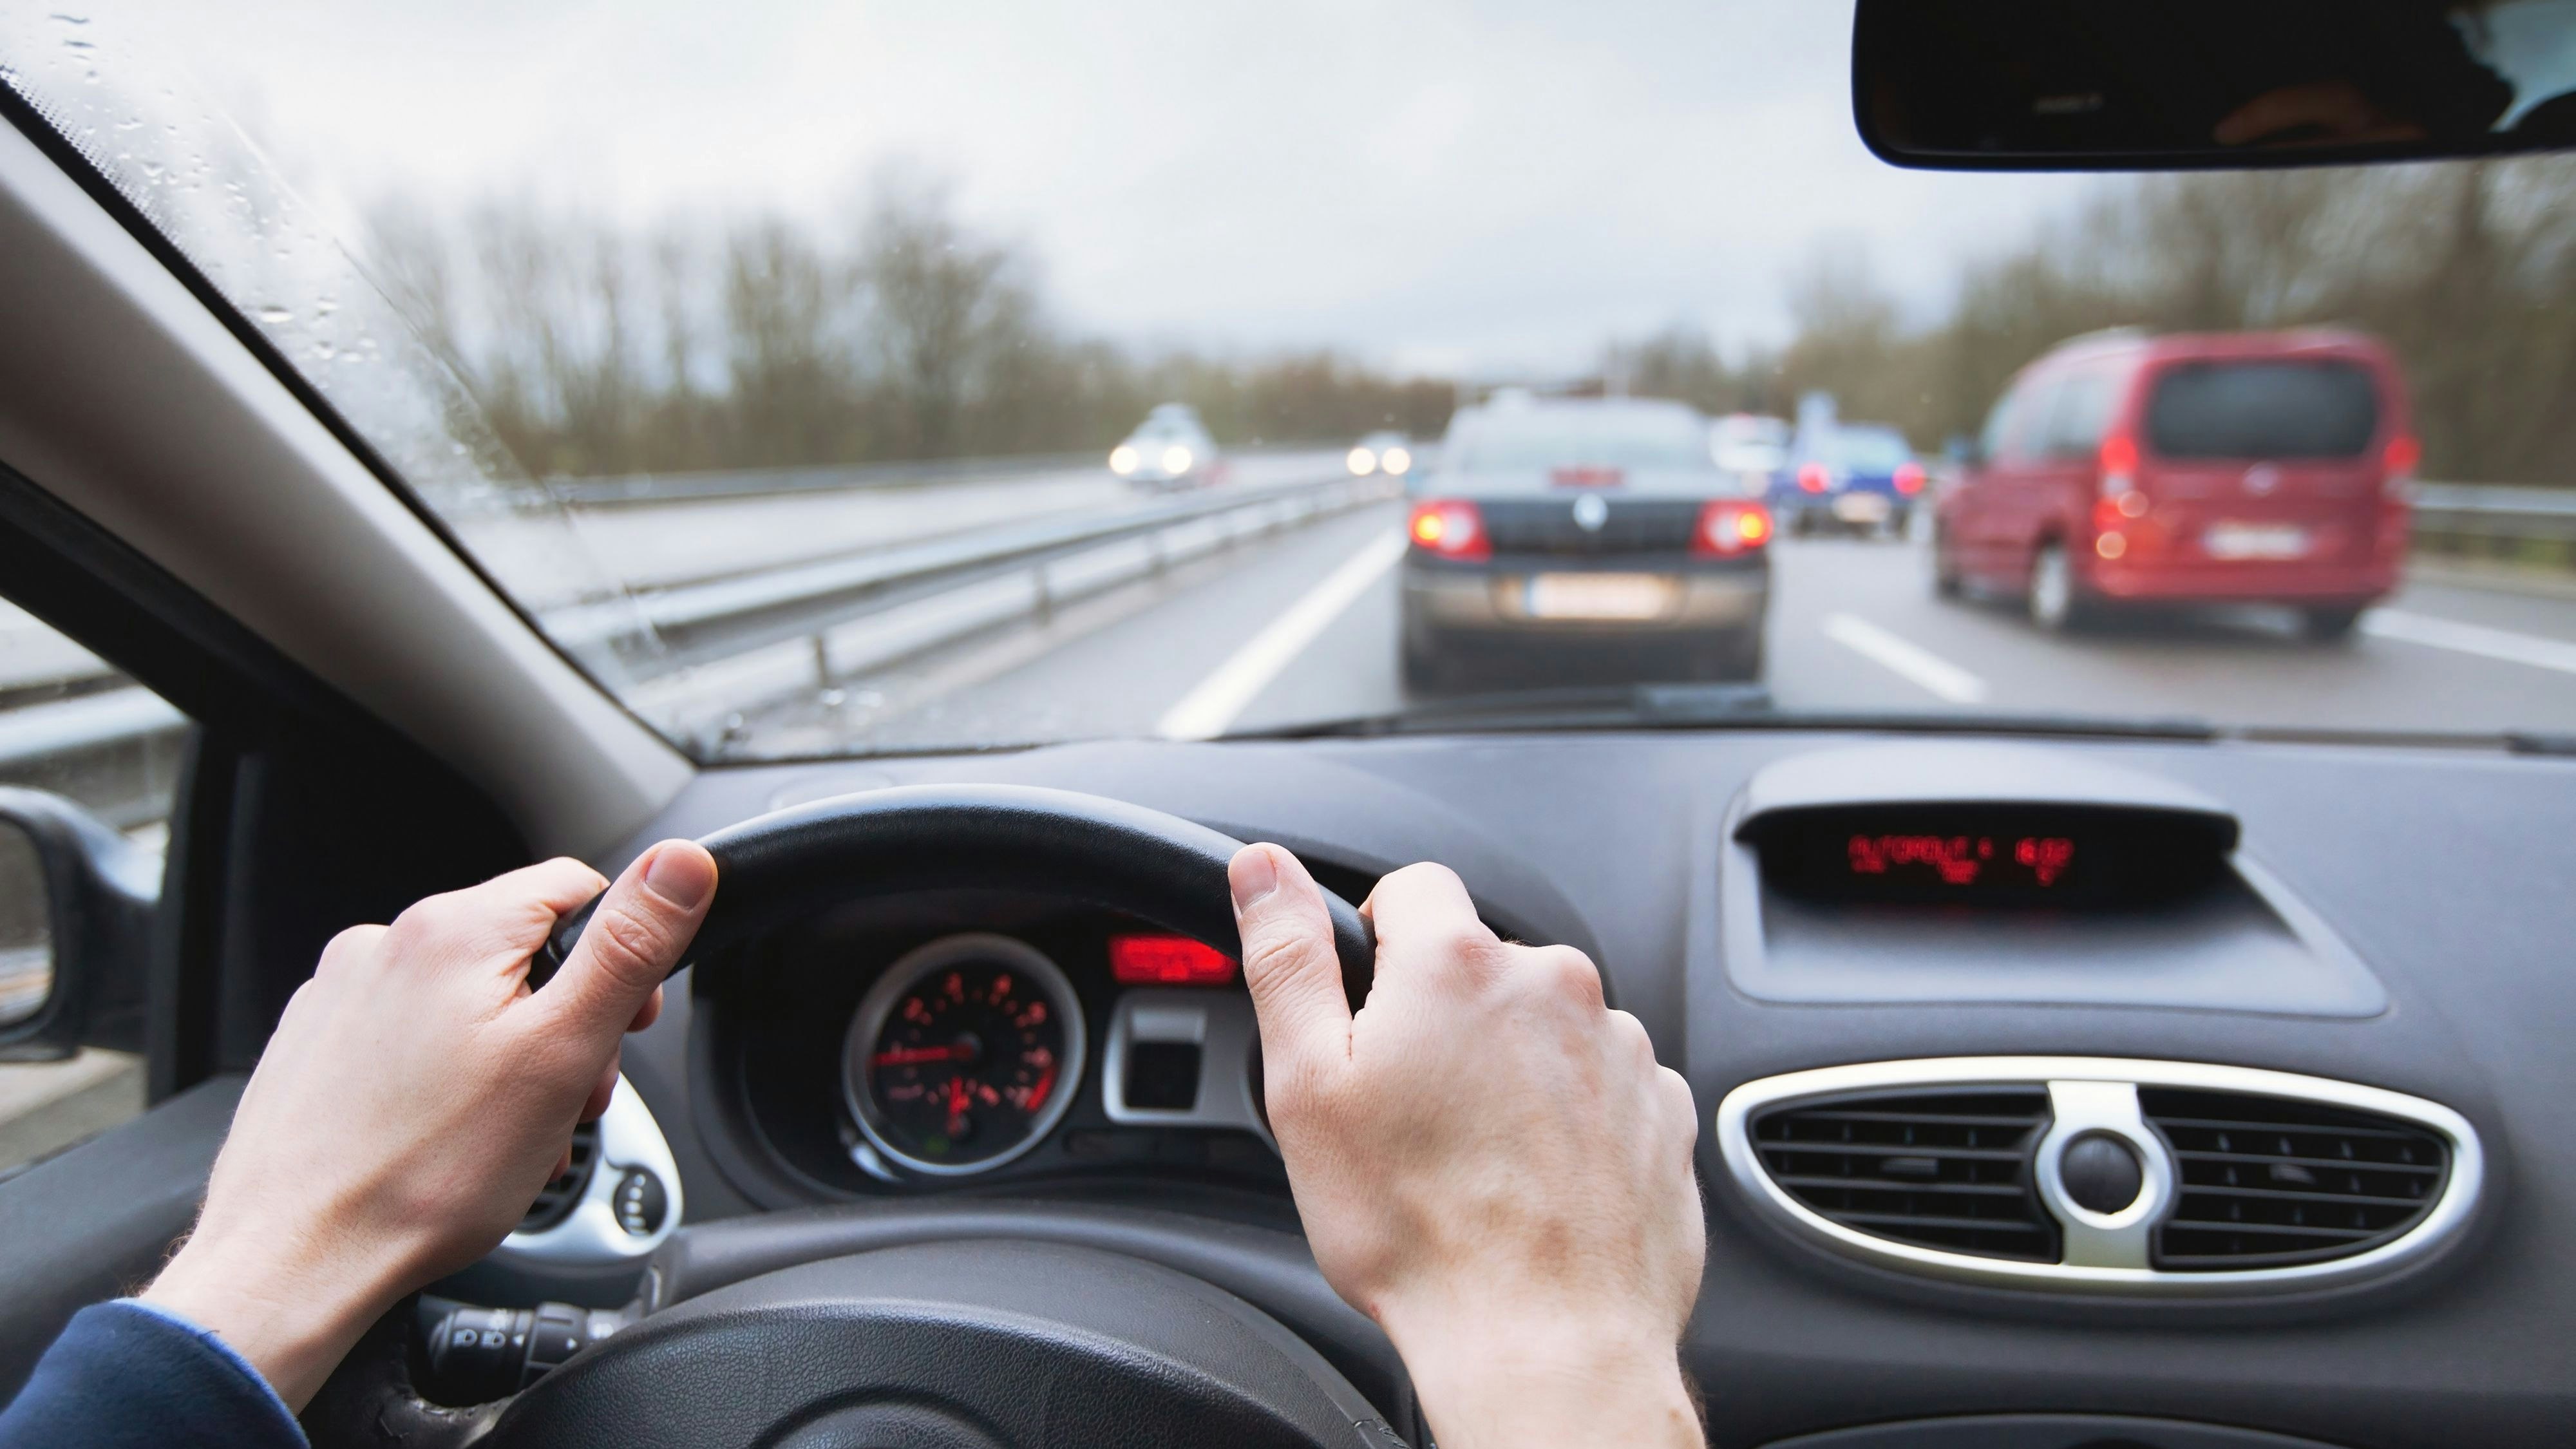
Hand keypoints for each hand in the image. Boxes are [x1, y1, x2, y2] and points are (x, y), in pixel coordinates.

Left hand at [143, 842, 716, 1410]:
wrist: (294, 1260)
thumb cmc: (423, 1174)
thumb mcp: (562, 1052)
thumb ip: (629, 947)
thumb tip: (683, 863)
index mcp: (454, 929)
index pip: (577, 888)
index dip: (622, 957)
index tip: (625, 1026)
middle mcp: (386, 943)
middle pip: (522, 952)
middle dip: (564, 1022)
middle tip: (567, 1100)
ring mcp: (342, 994)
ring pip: (467, 1001)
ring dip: (510, 1058)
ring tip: (509, 1136)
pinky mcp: (315, 1044)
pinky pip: (410, 1038)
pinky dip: (447, 1080)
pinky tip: (450, 1139)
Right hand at [1228, 846, 1704, 1448]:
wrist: (1543, 1341)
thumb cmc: (1418, 1231)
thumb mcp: (1308, 1086)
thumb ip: (1288, 958)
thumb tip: (1262, 868)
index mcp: (1458, 964)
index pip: (1414, 890)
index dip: (1379, 945)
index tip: (1371, 1015)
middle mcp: (1555, 985)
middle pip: (1483, 966)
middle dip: (1446, 1020)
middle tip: (1412, 1113)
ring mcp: (1621, 1047)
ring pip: (1546, 1028)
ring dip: (1513, 1070)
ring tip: (1478, 1162)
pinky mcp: (1665, 1108)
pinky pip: (1605, 1085)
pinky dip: (1572, 1120)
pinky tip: (1536, 1183)